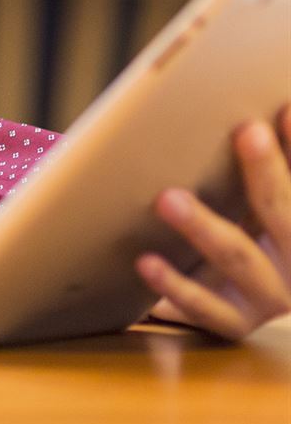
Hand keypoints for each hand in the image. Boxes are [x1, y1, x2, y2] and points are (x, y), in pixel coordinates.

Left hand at [136, 107, 290, 340]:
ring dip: (206, 227)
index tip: (285, 107)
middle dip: (268, 172)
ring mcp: (270, 295)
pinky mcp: (235, 322)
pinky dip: (176, 287)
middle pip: (286, 214)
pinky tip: (146, 261)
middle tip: (245, 130)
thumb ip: (267, 161)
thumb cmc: (251, 224)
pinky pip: (207, 309)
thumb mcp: (263, 196)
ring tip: (168, 198)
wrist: (240, 295)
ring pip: (240, 259)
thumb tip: (267, 101)